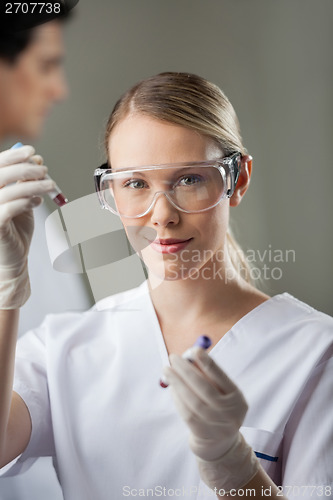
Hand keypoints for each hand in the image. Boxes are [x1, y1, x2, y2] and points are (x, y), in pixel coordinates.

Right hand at [0, 145, 54, 308]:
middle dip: (25, 169)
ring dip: (33, 185)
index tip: (33, 152)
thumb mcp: (22, 199)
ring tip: (49, 186)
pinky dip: (26, 201)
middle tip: (45, 170)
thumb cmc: (16, 228)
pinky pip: (9, 208)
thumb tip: (36, 158)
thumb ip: (26, 181)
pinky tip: (37, 202)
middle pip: (0, 174)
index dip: (13, 155)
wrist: (13, 258)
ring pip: (9, 191)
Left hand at [164, 348, 258, 492]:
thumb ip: (207, 375)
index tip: (194, 350)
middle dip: (187, 371)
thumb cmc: (217, 407)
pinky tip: (172, 388)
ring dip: (177, 383)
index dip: (208, 363)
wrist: (219, 443)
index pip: (222, 378)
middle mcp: (230, 412)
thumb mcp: (220, 392)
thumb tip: (189, 356)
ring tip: (167, 370)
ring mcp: (217, 426)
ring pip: (193, 401)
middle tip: (173, 358)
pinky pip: (187, 414)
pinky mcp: (203, 435)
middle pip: (205, 389)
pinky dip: (177, 399)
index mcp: (236, 397)